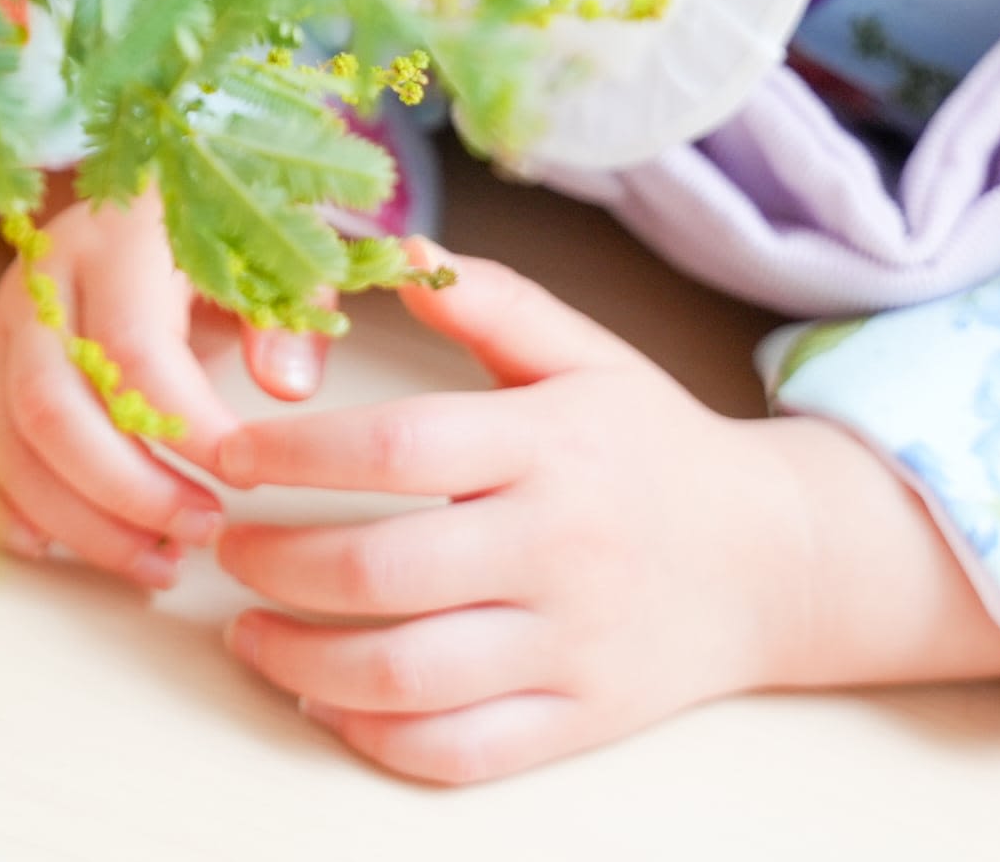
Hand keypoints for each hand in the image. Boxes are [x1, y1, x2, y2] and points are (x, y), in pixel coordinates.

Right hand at [0, 180, 337, 590]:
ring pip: (8, 441)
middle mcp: (42, 280)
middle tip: (202, 531)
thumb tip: (286, 389)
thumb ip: (290, 320)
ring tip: (158, 560)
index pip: (134, 350)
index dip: (187, 427)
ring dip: (78, 521)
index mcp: (118, 239)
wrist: (147, 206)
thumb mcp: (275, 261)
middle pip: (51, 406)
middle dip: (126, 491)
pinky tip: (56, 548)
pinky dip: (2, 512)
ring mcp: (0, 324)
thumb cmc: (220, 240)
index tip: (245, 475)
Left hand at [210, 235, 999, 782]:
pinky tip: (325, 699)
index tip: (231, 455)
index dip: (295, 454)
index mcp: (551, 445)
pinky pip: (456, 751)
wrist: (774, 561)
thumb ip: (488, 300)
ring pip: (404, 676)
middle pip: (381, 571)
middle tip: (225, 547)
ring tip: (246, 633)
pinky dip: (372, 735)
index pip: (398, 447)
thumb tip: (392, 249)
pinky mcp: (576, 720)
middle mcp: (559, 548)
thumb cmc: (652, 447)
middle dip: (274, 564)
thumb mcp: (584, 354)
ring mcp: (570, 644)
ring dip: (298, 662)